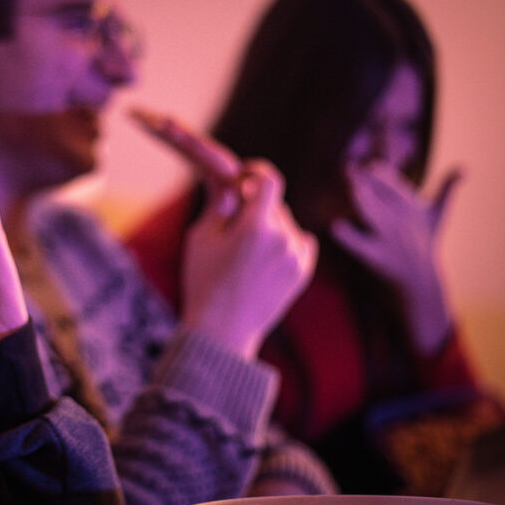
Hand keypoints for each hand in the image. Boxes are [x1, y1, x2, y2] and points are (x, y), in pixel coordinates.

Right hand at [130, 106, 316, 359]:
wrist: (223, 332)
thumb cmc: (204, 283)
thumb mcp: (200, 237)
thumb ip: (221, 205)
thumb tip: (234, 185)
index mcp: (255, 227)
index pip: (269, 180)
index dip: (257, 172)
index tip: (246, 176)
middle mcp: (283, 238)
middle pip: (274, 204)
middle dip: (256, 207)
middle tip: (233, 226)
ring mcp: (297, 257)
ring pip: (286, 223)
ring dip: (270, 226)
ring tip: (245, 254)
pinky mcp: (303, 272)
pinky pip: (300, 241)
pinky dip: (285, 242)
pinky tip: (263, 260)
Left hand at [330, 162, 461, 352]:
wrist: (421, 279)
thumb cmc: (425, 240)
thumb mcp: (438, 214)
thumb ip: (448, 189)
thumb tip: (464, 167)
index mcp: (409, 206)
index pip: (392, 184)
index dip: (380, 174)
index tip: (368, 165)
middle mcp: (399, 220)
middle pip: (381, 196)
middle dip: (366, 183)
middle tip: (347, 169)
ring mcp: (388, 238)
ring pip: (372, 217)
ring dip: (362, 203)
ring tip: (351, 189)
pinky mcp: (376, 257)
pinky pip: (360, 246)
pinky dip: (349, 237)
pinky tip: (334, 227)